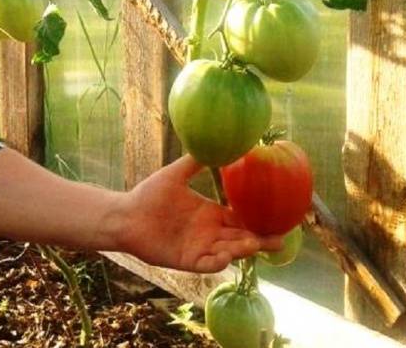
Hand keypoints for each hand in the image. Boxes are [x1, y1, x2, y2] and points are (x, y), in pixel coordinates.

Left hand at [115, 155, 281, 272]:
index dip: (258, 221)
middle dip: (260, 241)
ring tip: (254, 244)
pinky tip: (226, 254)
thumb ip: (195, 161)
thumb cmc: (149, 194)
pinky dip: (218, 261)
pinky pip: (207, 264)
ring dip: (242, 250)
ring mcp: (199, 247)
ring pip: (228, 251)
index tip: (278, 219)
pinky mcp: (186, 260)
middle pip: (241, 238)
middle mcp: (209, 233)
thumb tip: (215, 142)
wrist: (125, 214)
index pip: (241, 219)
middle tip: (280, 240)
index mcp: (211, 214)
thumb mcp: (176, 174)